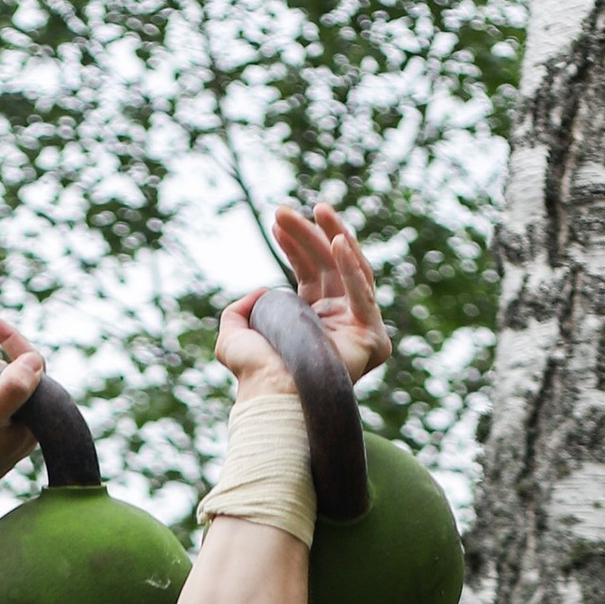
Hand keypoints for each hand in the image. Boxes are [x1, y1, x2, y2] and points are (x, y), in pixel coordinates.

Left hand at [215, 200, 390, 395]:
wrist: (270, 394)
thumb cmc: (252, 374)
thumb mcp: (233, 336)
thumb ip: (239, 310)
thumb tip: (260, 291)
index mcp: (313, 322)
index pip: (311, 273)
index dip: (295, 245)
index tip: (276, 223)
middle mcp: (338, 323)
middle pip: (330, 265)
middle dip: (309, 233)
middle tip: (285, 210)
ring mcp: (357, 329)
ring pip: (352, 270)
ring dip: (334, 235)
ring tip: (317, 209)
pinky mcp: (371, 338)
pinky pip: (364, 293)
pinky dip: (352, 266)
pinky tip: (337, 240)